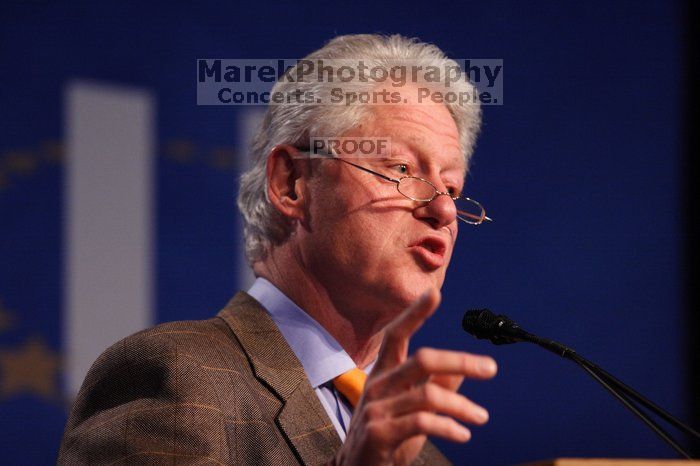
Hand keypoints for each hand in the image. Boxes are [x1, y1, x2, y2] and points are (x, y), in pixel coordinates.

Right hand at [334, 288, 496, 465]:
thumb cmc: (386, 439)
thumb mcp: (410, 411)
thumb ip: (433, 390)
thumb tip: (460, 374)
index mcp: (383, 374)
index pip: (396, 336)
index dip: (414, 314)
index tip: (434, 293)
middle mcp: (377, 386)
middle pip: (422, 360)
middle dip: (460, 361)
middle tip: (491, 369)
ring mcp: (375, 409)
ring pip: (428, 395)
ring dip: (462, 407)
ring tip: (481, 417)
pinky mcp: (378, 433)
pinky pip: (420, 422)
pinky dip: (448, 427)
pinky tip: (463, 434)